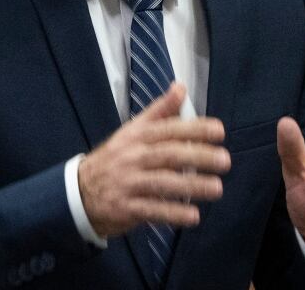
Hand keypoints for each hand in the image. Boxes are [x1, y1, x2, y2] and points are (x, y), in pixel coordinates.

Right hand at [77, 83, 230, 237]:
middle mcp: (133, 157)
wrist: (80, 191)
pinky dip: (172, 213)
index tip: (219, 131)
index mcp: (137, 136)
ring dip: (191, 186)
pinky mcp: (126, 207)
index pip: (168, 129)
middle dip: (198, 157)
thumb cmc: (116, 157)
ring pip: (162, 183)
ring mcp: (128, 182)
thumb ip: (160, 111)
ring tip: (216, 188)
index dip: (194, 129)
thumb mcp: (133, 130)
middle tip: (224, 160)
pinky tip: (193, 216)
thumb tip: (181, 87)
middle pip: (168, 155)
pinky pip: (152, 210)